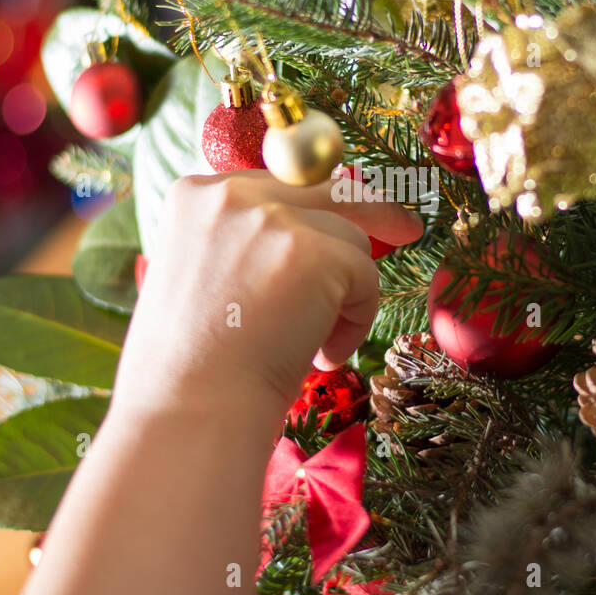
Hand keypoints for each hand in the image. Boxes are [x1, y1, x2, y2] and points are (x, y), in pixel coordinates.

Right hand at [111, 170, 422, 423]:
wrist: (188, 412)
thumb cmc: (190, 367)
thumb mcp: (201, 279)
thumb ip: (244, 243)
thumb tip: (315, 233)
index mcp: (195, 195)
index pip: (280, 182)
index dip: (317, 205)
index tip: (343, 216)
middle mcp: (231, 194)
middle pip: (326, 188)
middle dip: (372, 209)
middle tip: (406, 229)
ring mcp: (272, 218)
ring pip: (350, 241)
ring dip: (345, 297)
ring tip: (311, 347)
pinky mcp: (312, 251)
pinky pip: (365, 276)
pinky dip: (355, 322)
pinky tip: (319, 357)